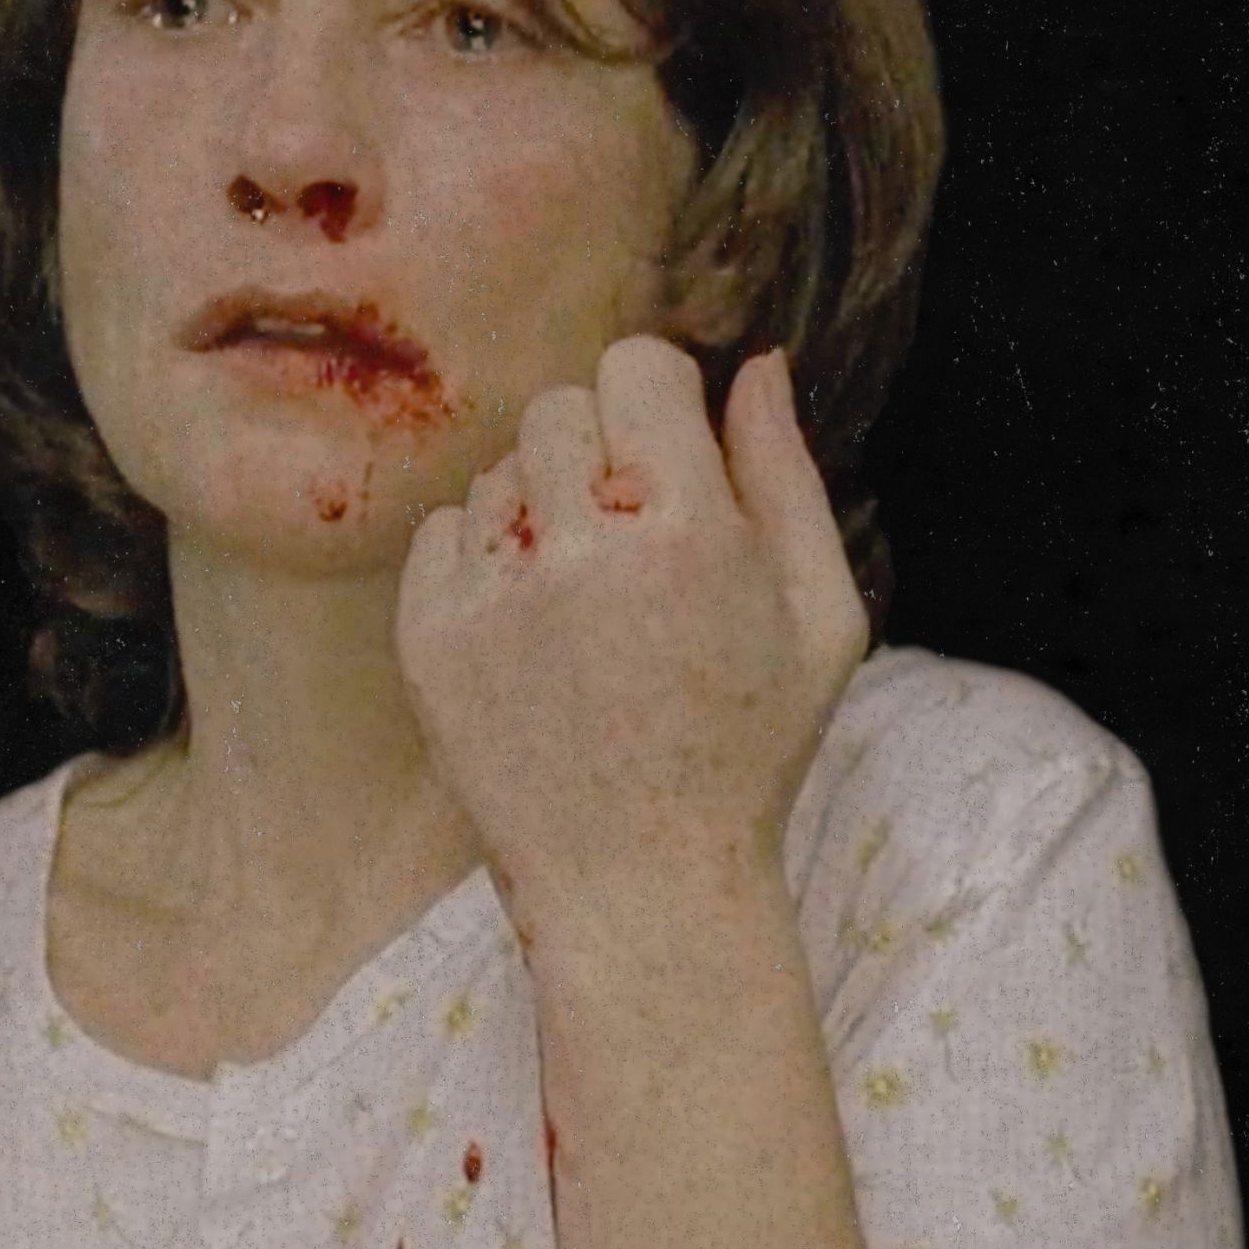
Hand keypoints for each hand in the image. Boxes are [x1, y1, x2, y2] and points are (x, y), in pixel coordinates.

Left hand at [395, 339, 867, 934]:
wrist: (641, 884)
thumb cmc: (747, 750)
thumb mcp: (820, 617)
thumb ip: (789, 475)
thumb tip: (761, 363)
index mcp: (690, 528)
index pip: (636, 365)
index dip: (656, 402)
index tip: (669, 458)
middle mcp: (582, 547)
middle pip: (559, 408)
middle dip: (595, 454)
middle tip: (627, 539)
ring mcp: (494, 594)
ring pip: (498, 472)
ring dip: (536, 512)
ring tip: (581, 604)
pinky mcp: (428, 637)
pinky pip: (441, 533)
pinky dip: (480, 564)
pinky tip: (529, 633)